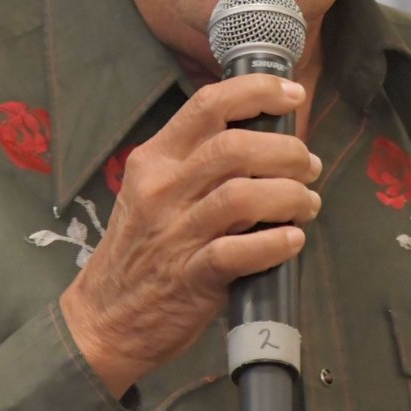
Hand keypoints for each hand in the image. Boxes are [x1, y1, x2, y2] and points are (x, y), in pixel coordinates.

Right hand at [60, 75, 320, 396]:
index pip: (208, 104)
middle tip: (307, 166)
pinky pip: (239, 251)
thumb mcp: (152, 191)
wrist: (103, 318)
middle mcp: (162, 189)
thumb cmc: (140, 249)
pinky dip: (277, 243)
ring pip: (243, 195)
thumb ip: (197, 163)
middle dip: (287, 151)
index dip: (258, 92)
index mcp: (154, 159)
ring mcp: (174, 233)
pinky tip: (292, 241)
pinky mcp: (190, 278)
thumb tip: (266, 141)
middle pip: (235, 147)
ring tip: (306, 203)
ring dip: (291, 196)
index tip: (292, 96)